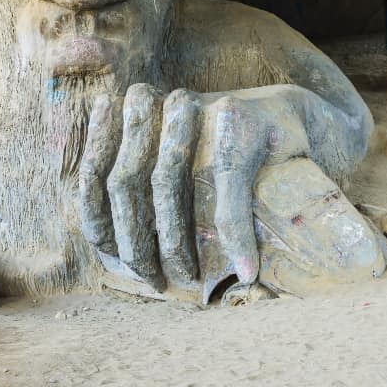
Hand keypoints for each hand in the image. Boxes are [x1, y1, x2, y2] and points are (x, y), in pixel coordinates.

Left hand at [79, 84, 314, 295]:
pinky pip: (227, 185)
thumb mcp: (176, 169)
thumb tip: (106, 249)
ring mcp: (198, 110)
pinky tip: (244, 267)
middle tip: (155, 280)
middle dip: (135, 241)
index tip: (118, 263)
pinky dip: (235, 232)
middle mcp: (157, 106)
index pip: (95, 175)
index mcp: (132, 114)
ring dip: (175, 241)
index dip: (100, 223)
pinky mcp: (238, 124)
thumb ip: (138, 192)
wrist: (291, 118)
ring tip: (189, 277)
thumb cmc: (224, 154)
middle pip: (125, 181)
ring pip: (165, 182)